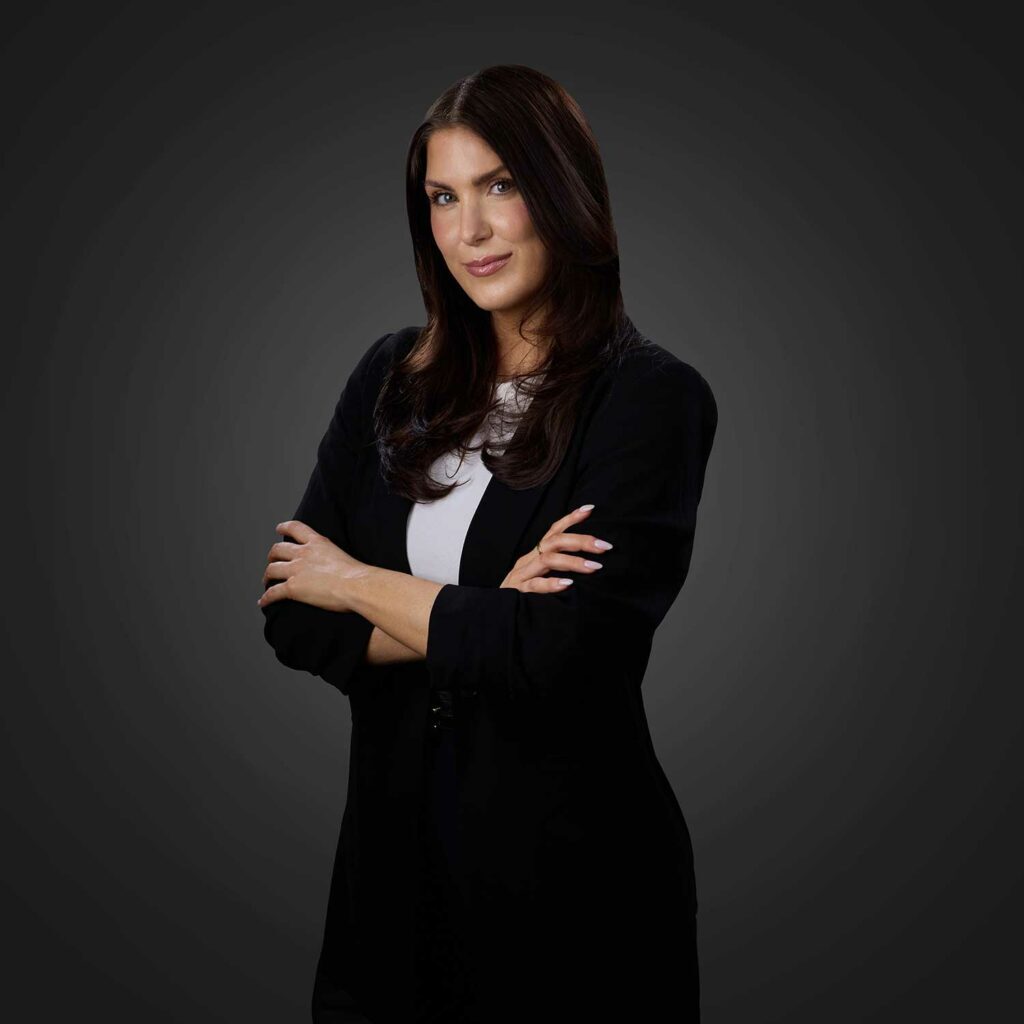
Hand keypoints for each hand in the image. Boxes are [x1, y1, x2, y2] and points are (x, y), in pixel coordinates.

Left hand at [258, 520, 367, 612]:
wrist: (356, 585)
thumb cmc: (357, 575)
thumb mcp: (342, 555)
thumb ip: (332, 557)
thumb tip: (336, 568)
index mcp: (317, 543)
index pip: (296, 528)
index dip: (284, 528)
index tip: (279, 529)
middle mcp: (303, 553)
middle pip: (278, 550)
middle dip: (272, 556)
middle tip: (272, 561)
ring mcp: (296, 570)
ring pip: (272, 570)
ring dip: (266, 576)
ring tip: (266, 581)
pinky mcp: (292, 588)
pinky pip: (273, 592)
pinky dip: (266, 598)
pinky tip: (263, 602)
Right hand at [499, 505, 613, 592]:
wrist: (492, 613)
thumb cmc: (522, 595)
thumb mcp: (539, 576)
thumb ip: (558, 569)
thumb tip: (589, 563)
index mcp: (535, 555)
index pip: (553, 531)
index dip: (570, 519)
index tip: (590, 509)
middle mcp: (528, 560)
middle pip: (554, 542)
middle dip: (581, 541)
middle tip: (604, 546)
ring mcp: (522, 575)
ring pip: (547, 560)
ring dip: (572, 562)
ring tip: (594, 567)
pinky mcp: (517, 592)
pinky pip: (534, 585)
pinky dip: (551, 584)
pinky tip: (567, 584)